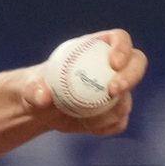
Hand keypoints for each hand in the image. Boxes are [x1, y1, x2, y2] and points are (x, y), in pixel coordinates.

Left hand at [22, 29, 147, 135]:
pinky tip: (86, 126)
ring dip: (112, 110)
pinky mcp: (114, 111)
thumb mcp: (27, 86)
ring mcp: (116, 90)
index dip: (122, 48)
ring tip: (84, 118)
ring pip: (128, 98)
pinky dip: (105, 126)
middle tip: (113, 91)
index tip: (113, 63)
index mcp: (94, 48)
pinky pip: (119, 121)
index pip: (119, 38)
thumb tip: (44, 97)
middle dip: (131, 76)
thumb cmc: (33, 88)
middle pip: (137, 63)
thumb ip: (33, 89)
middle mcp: (110, 67)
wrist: (38, 109)